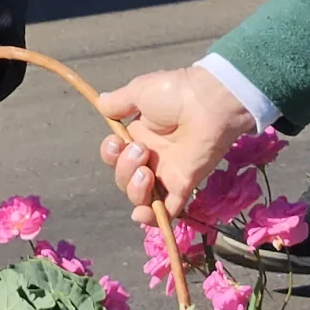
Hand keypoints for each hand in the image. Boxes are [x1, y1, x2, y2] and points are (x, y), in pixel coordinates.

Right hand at [96, 67, 253, 222]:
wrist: (208, 103)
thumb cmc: (175, 94)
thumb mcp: (139, 91)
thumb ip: (118, 102)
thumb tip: (101, 103)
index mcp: (139, 135)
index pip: (115, 155)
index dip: (110, 154)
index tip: (117, 142)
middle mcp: (151, 157)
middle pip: (123, 178)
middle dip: (124, 168)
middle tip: (141, 150)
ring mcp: (166, 174)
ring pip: (139, 196)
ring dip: (134, 188)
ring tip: (146, 171)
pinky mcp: (182, 186)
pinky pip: (166, 210)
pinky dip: (153, 218)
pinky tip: (142, 213)